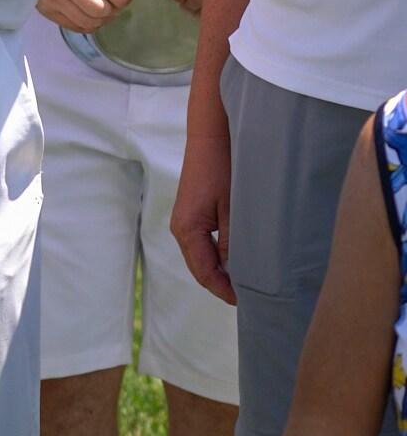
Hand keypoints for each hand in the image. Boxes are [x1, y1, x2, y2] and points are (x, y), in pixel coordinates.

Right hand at [171, 128, 235, 303]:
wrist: (211, 133)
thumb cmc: (223, 168)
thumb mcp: (232, 209)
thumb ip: (232, 243)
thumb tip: (237, 273)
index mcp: (187, 230)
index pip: (205, 274)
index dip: (225, 291)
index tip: (249, 302)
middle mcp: (181, 228)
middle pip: (201, 268)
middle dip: (224, 283)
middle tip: (253, 295)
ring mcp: (186, 220)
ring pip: (203, 256)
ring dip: (223, 269)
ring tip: (250, 279)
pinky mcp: (194, 212)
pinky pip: (205, 243)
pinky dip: (220, 254)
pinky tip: (240, 255)